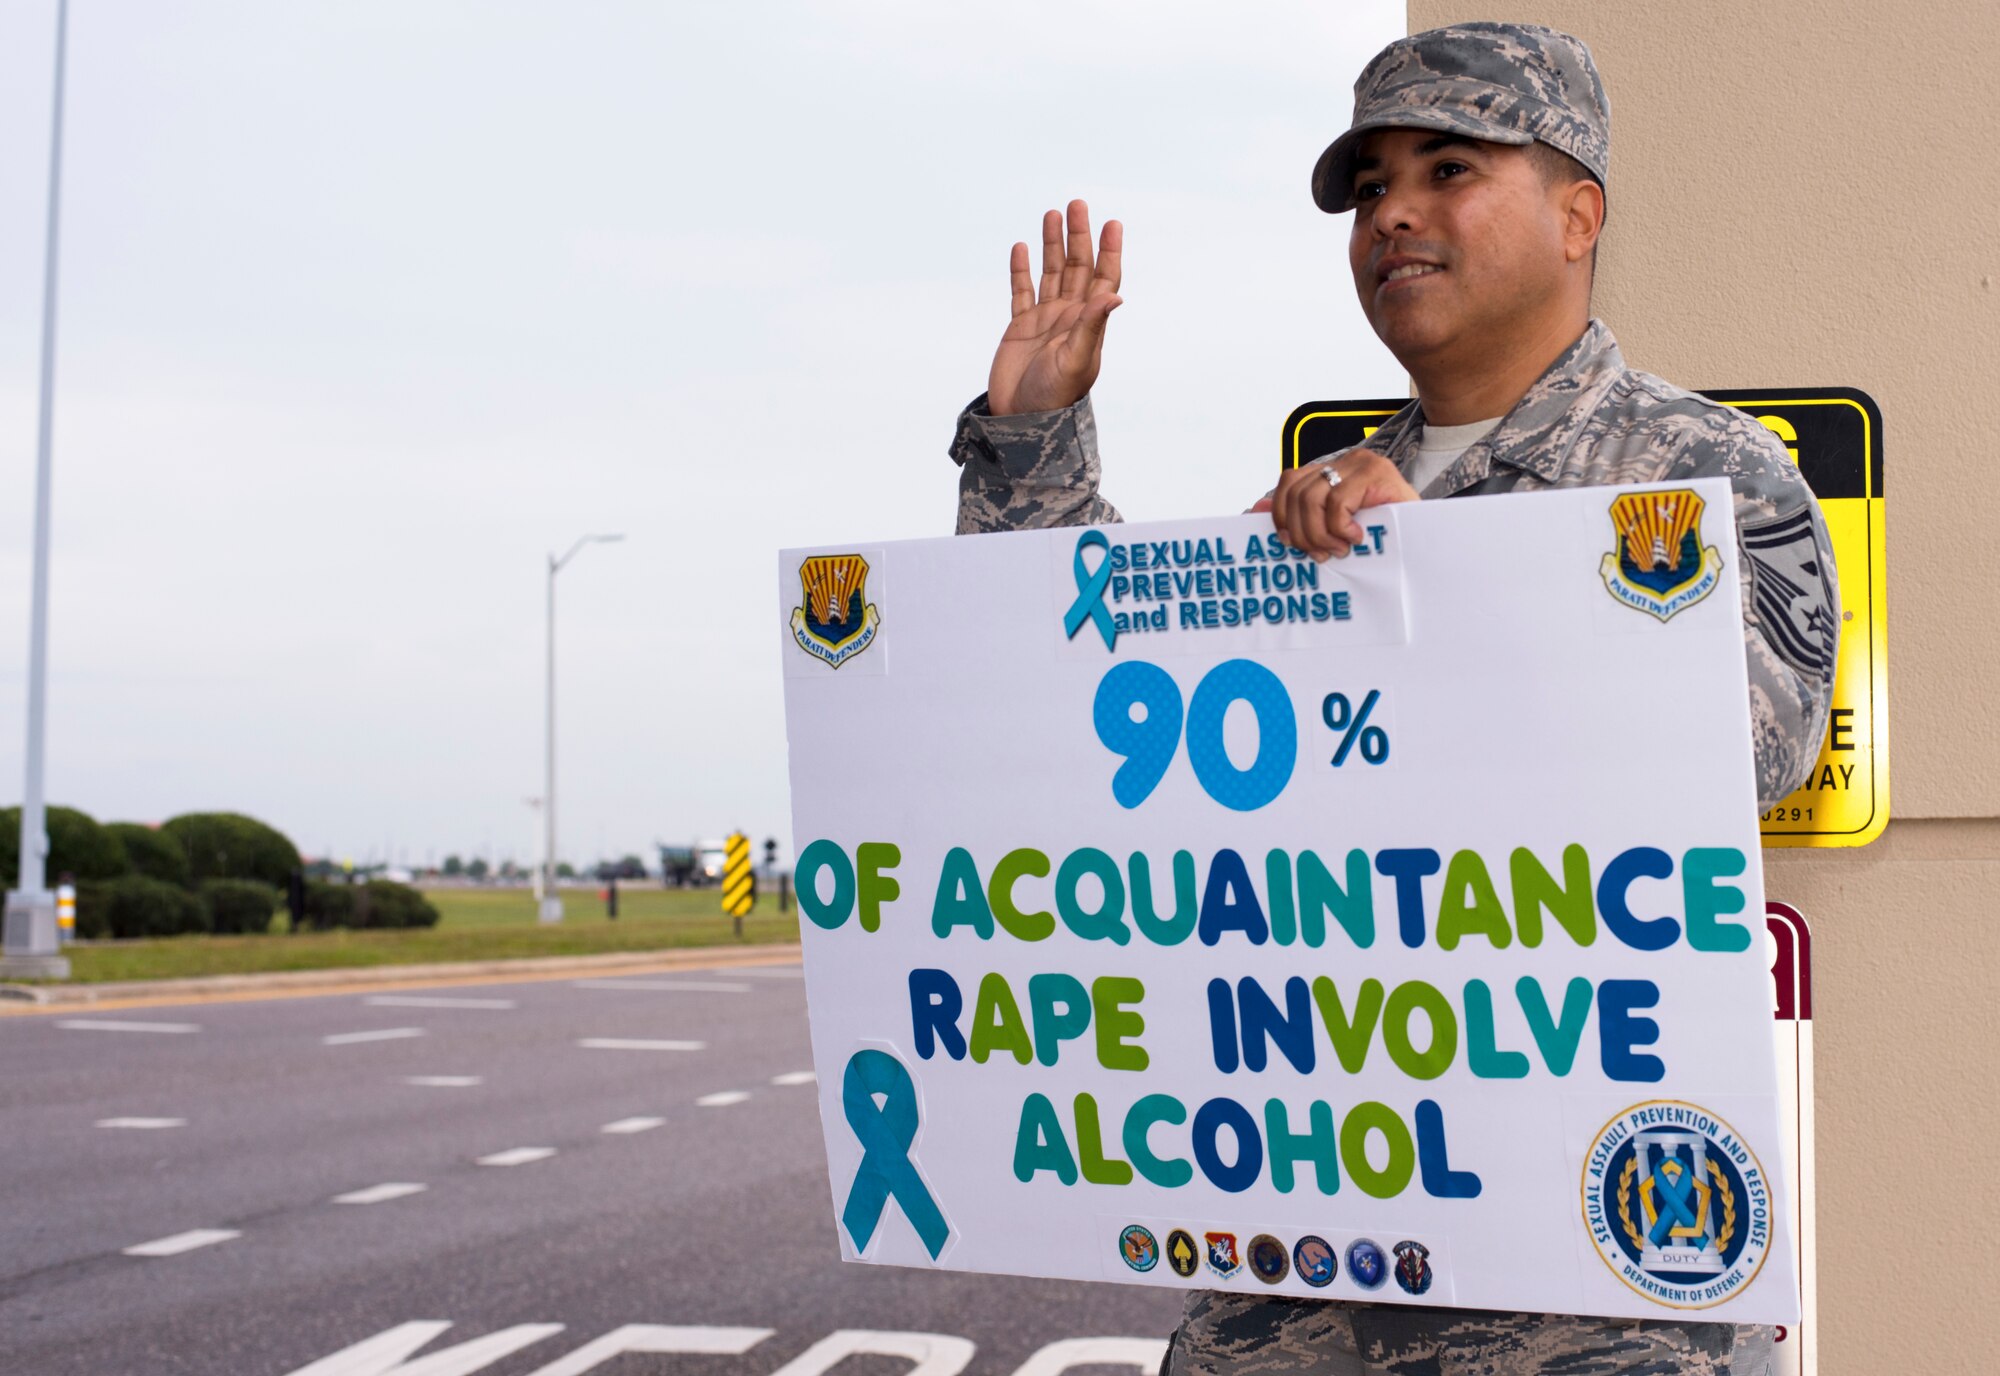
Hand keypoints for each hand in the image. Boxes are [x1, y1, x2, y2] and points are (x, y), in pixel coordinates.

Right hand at [987, 199, 1122, 415]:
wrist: (1023, 422)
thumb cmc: (1054, 397)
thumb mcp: (1076, 361)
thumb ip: (1092, 326)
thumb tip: (1114, 296)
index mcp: (1088, 323)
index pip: (1103, 279)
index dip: (1108, 251)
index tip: (1112, 223)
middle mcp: (1069, 317)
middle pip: (1077, 268)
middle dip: (1079, 236)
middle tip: (1077, 204)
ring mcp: (1045, 321)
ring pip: (1051, 273)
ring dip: (1053, 245)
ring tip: (1052, 214)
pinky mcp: (1020, 328)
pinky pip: (1021, 292)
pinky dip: (1021, 270)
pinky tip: (1021, 248)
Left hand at [1268, 450, 1418, 559]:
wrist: (1425, 537)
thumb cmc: (1383, 535)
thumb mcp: (1333, 530)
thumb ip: (1297, 517)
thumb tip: (1253, 509)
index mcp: (1332, 471)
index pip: (1288, 482)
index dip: (1282, 515)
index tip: (1291, 542)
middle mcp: (1345, 462)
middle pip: (1296, 493)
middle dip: (1302, 532)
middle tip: (1321, 554)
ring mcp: (1361, 464)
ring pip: (1312, 498)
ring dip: (1320, 533)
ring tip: (1339, 548)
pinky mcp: (1376, 473)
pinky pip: (1337, 502)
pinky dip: (1340, 527)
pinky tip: (1356, 537)